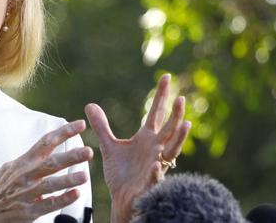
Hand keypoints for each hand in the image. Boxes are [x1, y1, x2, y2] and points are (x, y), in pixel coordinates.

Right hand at [0, 120, 93, 222]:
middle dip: (71, 157)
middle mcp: (25, 175)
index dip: (63, 132)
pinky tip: (76, 195)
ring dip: (68, 180)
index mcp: (24, 162)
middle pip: (51, 162)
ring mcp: (26, 193)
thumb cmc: (1, 191)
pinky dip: (63, 199)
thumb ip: (29, 159)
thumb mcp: (11, 169)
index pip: (46, 142)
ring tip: (85, 175)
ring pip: (50, 184)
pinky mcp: (28, 211)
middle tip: (90, 152)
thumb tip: (45, 146)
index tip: (81, 125)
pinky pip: (49, 204)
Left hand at [84, 74, 190, 222]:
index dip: (161, 95)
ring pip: (172, 150)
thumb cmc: (121, 174)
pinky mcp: (149, 182)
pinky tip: (156, 164)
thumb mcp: (109, 146)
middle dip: (175, 114)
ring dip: (179, 138)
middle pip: (169, 128)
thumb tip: (90, 105)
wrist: (121, 199)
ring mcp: (155, 165)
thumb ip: (102, 126)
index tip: (166, 77)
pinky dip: (157, 171)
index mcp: (147, 138)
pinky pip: (156, 176)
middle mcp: (155, 149)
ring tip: (185, 123)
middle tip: (181, 98)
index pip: (157, 113)